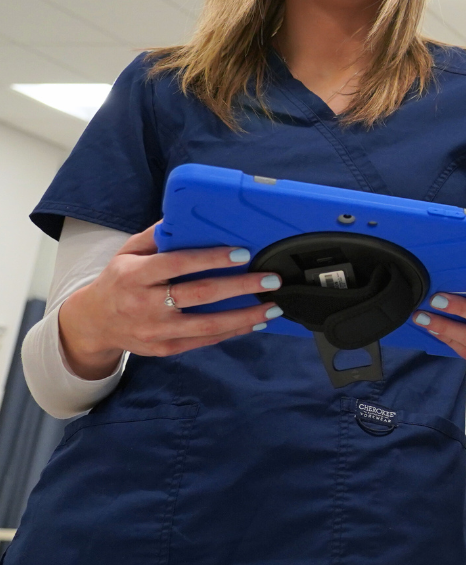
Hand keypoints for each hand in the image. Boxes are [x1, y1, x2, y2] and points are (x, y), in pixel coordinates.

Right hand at [59, 224, 283, 378]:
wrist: (93, 323)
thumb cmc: (119, 280)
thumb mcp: (128, 252)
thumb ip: (156, 236)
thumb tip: (186, 215)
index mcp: (134, 275)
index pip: (177, 264)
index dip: (211, 259)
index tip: (242, 253)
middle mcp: (145, 304)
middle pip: (199, 295)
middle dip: (240, 287)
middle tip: (270, 280)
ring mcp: (155, 330)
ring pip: (207, 325)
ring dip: (245, 316)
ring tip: (273, 306)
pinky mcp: (165, 348)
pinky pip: (204, 341)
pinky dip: (232, 332)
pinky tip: (254, 322)